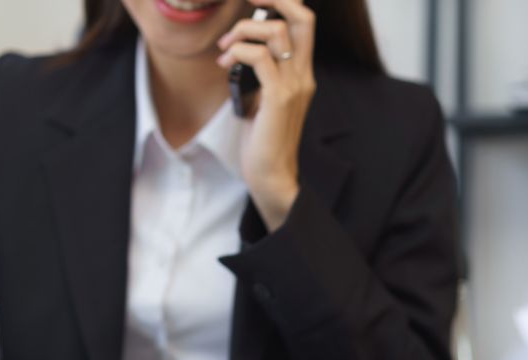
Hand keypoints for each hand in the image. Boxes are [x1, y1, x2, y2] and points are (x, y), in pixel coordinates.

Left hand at [217, 0, 315, 231]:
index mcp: (302, 74)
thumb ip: (259, 75)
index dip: (284, 3)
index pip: (305, 23)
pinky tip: (224, 63)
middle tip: (244, 7)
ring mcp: (294, 86)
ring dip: (243, 32)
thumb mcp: (262, 99)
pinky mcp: (278, 98)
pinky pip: (258, 58)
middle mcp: (303, 75)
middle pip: (302, 18)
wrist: (271, 174)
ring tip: (223, 50)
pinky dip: (237, 52)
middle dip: (273, 1)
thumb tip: (236, 52)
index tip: (255, 2)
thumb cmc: (262, 140)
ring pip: (275, 33)